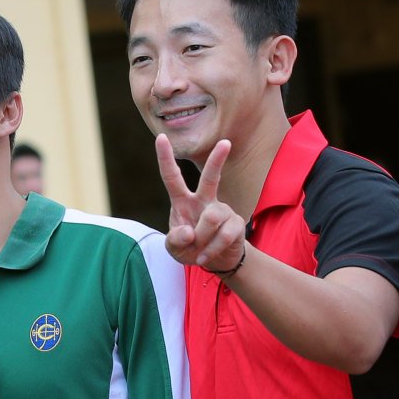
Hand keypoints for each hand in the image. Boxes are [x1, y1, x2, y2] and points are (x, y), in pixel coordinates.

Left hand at [155, 135, 246, 274]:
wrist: (215, 261)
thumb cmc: (190, 249)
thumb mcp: (173, 249)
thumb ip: (174, 240)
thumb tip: (189, 232)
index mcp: (182, 201)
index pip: (172, 177)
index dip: (165, 158)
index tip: (161, 137)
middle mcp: (203, 201)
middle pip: (210, 178)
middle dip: (217, 160)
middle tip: (225, 142)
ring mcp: (221, 210)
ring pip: (211, 217)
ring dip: (202, 238)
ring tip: (198, 251)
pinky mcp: (236, 223)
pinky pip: (224, 235)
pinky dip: (212, 250)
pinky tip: (206, 256)